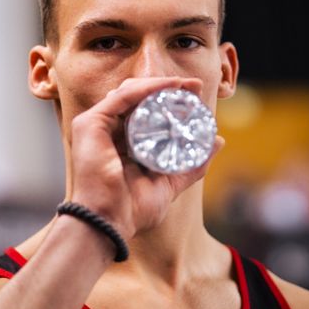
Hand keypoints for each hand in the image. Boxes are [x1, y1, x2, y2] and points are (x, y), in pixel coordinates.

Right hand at [67, 75, 225, 241]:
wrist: (109, 222)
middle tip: (194, 87)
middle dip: (168, 88)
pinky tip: (169, 87)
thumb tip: (217, 142)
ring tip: (186, 86)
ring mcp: (96, 125)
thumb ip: (191, 164)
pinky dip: (147, 88)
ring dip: (160, 85)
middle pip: (138, 98)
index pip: (145, 111)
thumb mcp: (169, 182)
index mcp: (121, 142)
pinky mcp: (91, 123)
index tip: (196, 96)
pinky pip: (122, 97)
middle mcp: (107, 130)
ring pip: (131, 93)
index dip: (169, 100)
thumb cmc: (131, 209)